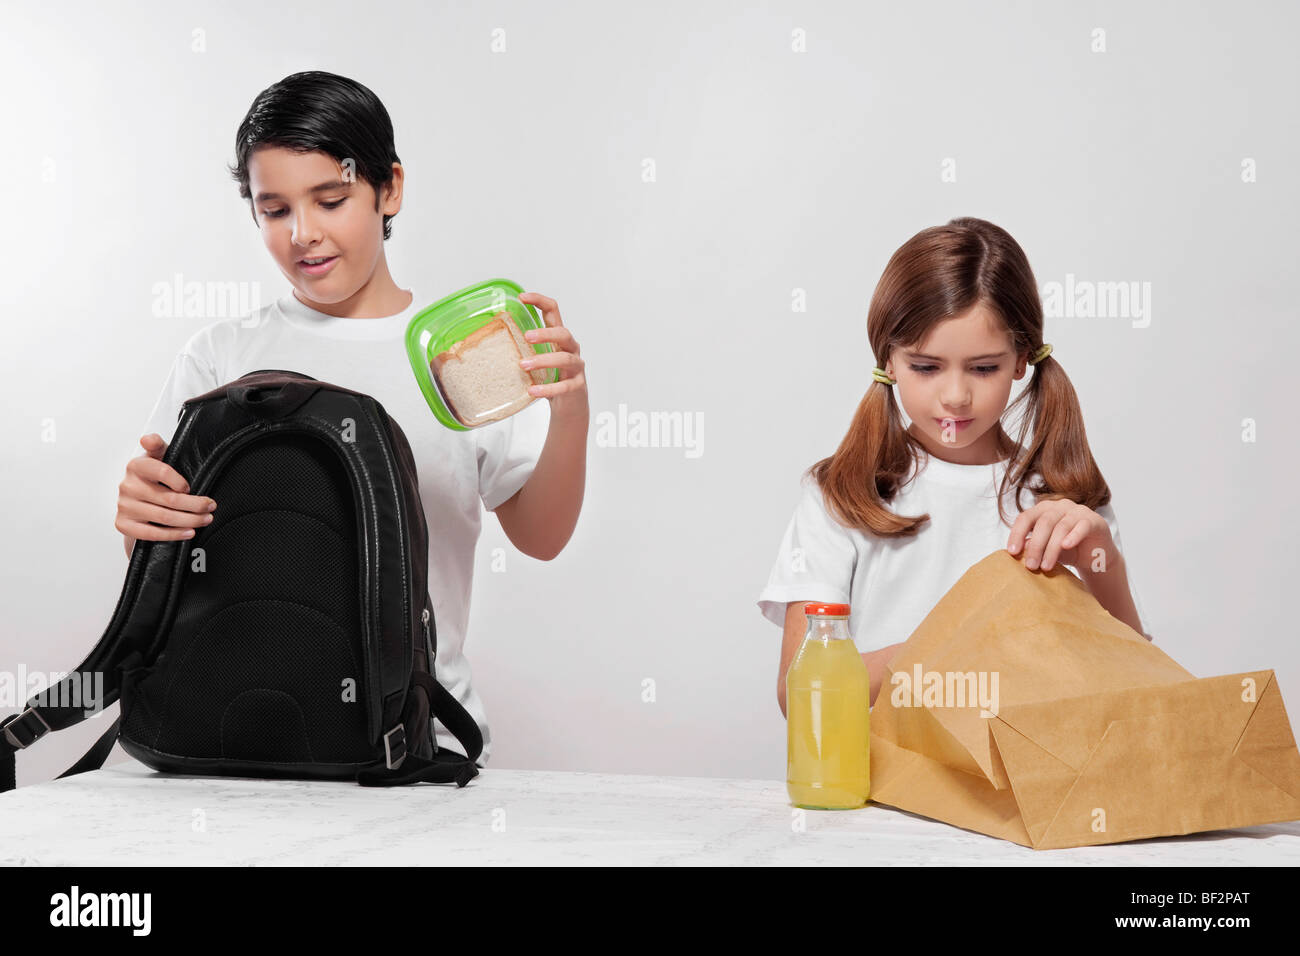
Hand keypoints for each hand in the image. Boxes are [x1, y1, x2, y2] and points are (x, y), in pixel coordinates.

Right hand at [116, 433, 216, 552]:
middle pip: (169, 499)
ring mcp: (124, 506)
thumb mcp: (158, 456)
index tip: (191, 488)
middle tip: (211, 507)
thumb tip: (148, 439)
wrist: (136, 500)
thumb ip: (157, 445)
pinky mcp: (123, 524)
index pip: (161, 471)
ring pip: (164, 517)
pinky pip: (151, 534)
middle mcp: (127, 486)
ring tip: (205, 519)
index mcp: (136, 466)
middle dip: (195, 505)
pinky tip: (189, 532)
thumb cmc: (153, 477)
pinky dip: (173, 534)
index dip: (179, 481)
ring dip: (190, 520)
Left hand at [514, 291, 586, 417]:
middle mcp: (570, 349)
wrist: (570, 403)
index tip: (522, 298)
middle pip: (563, 333)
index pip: (553, 311)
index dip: (540, 301)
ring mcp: (575, 367)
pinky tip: (533, 390)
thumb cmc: (551, 378)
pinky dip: (548, 388)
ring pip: (565, 359)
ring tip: (524, 365)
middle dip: (545, 333)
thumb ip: (522, 348)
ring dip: (543, 360)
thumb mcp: (537, 358)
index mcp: (558, 338)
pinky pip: (564, 386)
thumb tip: (489, 340)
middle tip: (526, 336)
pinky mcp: (576, 386)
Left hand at [1006, 496, 1112, 572]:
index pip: (1026, 517)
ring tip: (1046, 567)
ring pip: (1061, 527)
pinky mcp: (1094, 520)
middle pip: (1043, 522)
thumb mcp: (1046, 549)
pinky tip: (1066, 546)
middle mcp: (1060, 506)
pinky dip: (1073, 536)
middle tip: (1031, 565)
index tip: (1012, 552)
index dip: (1017, 533)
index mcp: (1043, 509)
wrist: (1096, 557)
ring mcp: (1078, 511)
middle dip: (1035, 545)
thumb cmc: (1067, 551)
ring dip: (1051, 548)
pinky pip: (1082, 526)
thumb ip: (1034, 546)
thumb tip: (1020, 548)